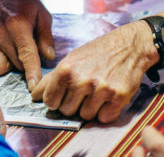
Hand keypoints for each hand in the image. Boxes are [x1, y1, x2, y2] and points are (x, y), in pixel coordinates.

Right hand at [0, 0, 54, 89]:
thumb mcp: (42, 15)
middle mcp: (0, 32)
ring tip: (13, 51)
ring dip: (8, 65)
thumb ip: (47, 37)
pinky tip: (0, 53)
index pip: (27, 54)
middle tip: (27, 50)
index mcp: (18, 25)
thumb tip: (49, 58)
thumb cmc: (25, 4)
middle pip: (15, 64)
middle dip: (25, 64)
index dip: (32, 73)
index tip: (35, 87)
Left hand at [31, 21, 152, 122]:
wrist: (130, 45)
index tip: (64, 93)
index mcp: (67, 69)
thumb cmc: (98, 52)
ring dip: (91, 107)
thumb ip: (52, 79)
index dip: (56, 99)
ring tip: (98, 90)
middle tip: (85, 89)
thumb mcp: (72, 59)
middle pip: (67, 111)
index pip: (49, 101)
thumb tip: (34, 96)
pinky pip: (104, 118)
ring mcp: (101, 90)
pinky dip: (106, 111)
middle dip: (74, 103)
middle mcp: (82, 80)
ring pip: (85, 116)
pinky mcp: (118, 98)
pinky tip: (109, 96)